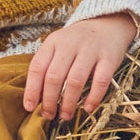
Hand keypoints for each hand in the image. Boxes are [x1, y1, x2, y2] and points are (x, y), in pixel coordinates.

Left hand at [23, 12, 138, 121]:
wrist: (108, 24)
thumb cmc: (77, 42)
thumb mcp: (58, 46)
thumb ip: (48, 66)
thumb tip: (36, 99)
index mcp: (53, 42)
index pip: (37, 67)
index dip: (32, 90)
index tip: (30, 107)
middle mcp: (70, 44)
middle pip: (54, 77)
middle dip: (50, 101)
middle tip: (49, 115)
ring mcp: (90, 50)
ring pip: (75, 81)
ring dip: (69, 103)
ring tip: (66, 115)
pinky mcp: (109, 58)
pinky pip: (100, 81)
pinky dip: (93, 97)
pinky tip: (88, 108)